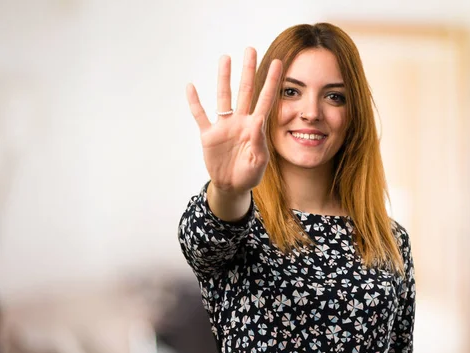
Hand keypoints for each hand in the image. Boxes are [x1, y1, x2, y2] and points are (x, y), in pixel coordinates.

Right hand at [186, 47, 281, 194]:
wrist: (231, 186)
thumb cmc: (249, 174)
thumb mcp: (259, 163)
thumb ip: (259, 144)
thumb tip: (258, 123)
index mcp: (255, 127)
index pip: (265, 100)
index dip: (272, 82)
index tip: (279, 63)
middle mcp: (240, 121)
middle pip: (244, 91)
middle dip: (248, 70)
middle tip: (250, 49)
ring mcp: (224, 126)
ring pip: (223, 97)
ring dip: (223, 78)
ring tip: (225, 58)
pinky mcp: (208, 135)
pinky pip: (200, 115)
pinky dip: (195, 102)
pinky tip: (191, 87)